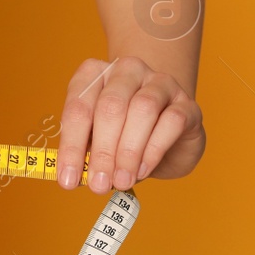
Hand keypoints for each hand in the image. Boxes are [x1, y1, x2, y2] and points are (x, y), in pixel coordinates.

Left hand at [56, 55, 205, 192]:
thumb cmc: (122, 138)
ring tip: (121, 181)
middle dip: (102, 150)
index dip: (71, 145)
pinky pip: (171, 121)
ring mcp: (160, 82)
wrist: (167, 140)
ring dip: (128, 151)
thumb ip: (85, 153)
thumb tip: (73, 177)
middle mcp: (126, 70)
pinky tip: (142, 170)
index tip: (67, 180)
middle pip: (111, 105)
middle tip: (98, 184)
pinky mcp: (186, 103)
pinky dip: (153, 150)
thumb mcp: (97, 143)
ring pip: (143, 109)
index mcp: (94, 75)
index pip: (78, 107)